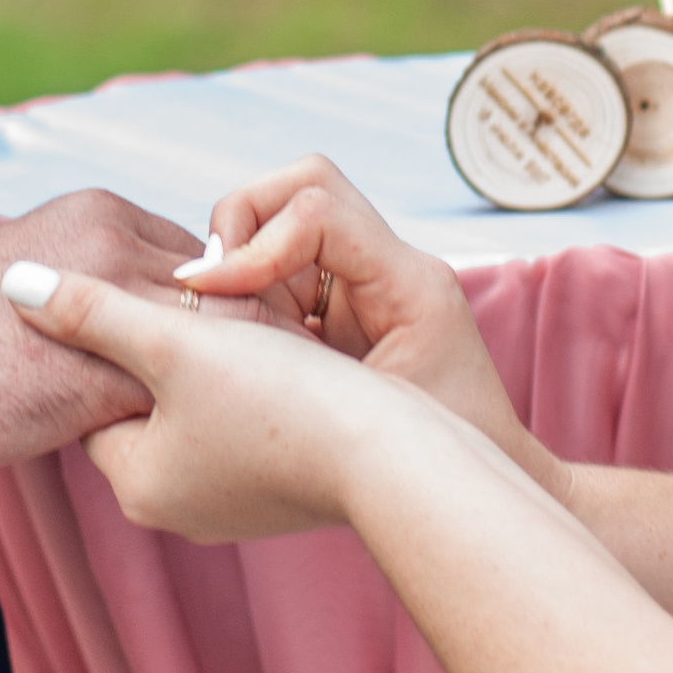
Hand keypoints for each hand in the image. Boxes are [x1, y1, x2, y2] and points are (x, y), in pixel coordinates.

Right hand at [0, 193, 200, 473]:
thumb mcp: (41, 268)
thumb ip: (106, 274)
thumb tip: (170, 313)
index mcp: (102, 210)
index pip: (201, 257)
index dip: (209, 311)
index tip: (201, 355)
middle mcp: (115, 242)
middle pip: (219, 294)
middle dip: (223, 347)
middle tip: (214, 394)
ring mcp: (112, 303)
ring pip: (210, 343)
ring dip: (206, 384)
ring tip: (196, 421)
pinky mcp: (102, 373)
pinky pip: (175, 396)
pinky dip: (178, 423)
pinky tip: (161, 445)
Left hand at [4, 258, 393, 542]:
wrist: (394, 455)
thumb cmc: (279, 400)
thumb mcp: (172, 342)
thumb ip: (90, 310)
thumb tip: (11, 283)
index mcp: (138, 483)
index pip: (94, 394)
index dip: (112, 333)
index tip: (140, 291)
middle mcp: (178, 506)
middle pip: (144, 401)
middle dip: (162, 346)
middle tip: (190, 296)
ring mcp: (233, 502)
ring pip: (197, 407)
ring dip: (210, 360)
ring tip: (237, 319)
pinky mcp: (280, 487)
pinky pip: (243, 422)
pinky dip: (250, 383)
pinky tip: (278, 350)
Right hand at [178, 154, 525, 455]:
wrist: (468, 488)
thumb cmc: (431, 462)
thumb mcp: (356, 411)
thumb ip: (287, 353)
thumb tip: (205, 298)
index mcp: (409, 282)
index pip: (318, 209)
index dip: (252, 245)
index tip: (204, 290)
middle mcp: (391, 264)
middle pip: (303, 185)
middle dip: (242, 223)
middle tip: (210, 288)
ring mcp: (368, 278)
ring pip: (285, 214)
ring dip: (242, 255)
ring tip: (228, 320)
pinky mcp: (344, 302)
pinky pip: (283, 264)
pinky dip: (250, 286)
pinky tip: (243, 338)